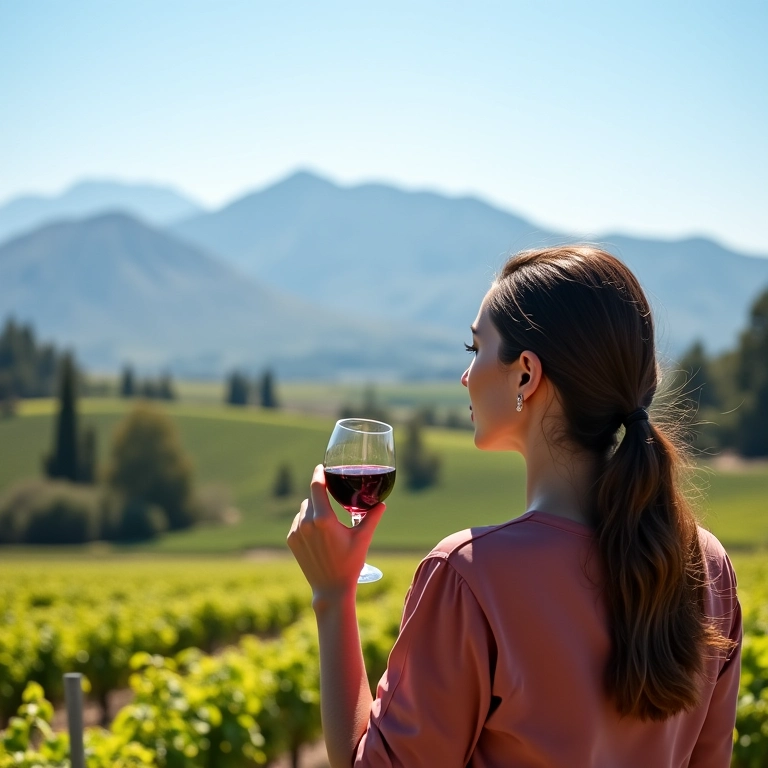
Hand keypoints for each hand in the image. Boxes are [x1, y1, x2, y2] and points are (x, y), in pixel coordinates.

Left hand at [287, 465, 384, 602]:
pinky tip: (318, 531)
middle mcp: (307, 523)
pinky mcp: (291, 540)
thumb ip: (371, 518)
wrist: (330, 589)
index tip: (321, 466)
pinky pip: (298, 522)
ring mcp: (296, 532)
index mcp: (324, 519)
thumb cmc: (349, 564)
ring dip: (313, 509)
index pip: (316, 486)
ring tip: (327, 519)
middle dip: (321, 495)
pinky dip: (306, 521)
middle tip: (332, 496)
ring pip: (304, 509)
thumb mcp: (362, 539)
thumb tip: (382, 503)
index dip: (319, 473)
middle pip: (312, 498)